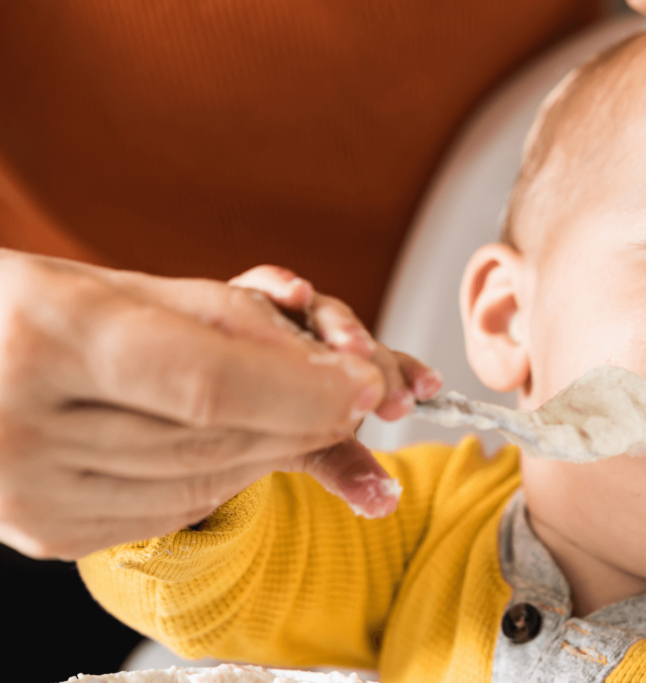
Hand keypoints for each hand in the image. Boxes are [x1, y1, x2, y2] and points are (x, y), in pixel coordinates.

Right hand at [0, 253, 438, 558]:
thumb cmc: (26, 313)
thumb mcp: (115, 286)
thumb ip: (218, 318)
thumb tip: (325, 362)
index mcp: (46, 334)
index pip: (207, 380)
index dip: (303, 388)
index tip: (366, 381)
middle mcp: (25, 422)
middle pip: (216, 436)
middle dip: (305, 417)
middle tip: (356, 396)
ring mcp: (32, 492)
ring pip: (205, 480)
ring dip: (278, 448)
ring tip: (311, 414)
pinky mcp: (50, 532)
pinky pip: (174, 509)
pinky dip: (227, 476)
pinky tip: (245, 445)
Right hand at [228, 265, 442, 520]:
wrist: (191, 413)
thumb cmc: (254, 422)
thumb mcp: (304, 448)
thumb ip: (344, 467)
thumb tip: (386, 502)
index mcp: (338, 368)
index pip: (378, 367)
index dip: (404, 375)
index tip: (426, 389)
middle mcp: (313, 337)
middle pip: (353, 339)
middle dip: (378, 361)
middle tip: (390, 390)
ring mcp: (277, 315)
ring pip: (317, 311)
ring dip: (340, 324)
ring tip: (354, 346)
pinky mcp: (235, 298)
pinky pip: (259, 286)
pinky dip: (279, 284)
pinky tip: (296, 292)